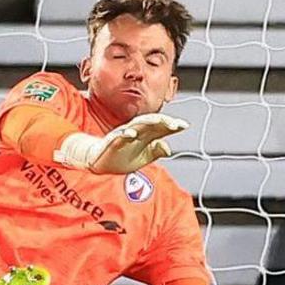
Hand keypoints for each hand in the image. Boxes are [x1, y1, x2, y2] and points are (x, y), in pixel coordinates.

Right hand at [55, 111, 185, 175]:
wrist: (101, 162)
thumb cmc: (123, 157)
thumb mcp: (144, 157)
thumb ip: (156, 151)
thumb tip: (168, 148)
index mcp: (146, 135)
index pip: (161, 128)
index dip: (172, 125)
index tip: (184, 125)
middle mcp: (136, 132)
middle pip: (151, 122)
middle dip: (163, 122)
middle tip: (174, 124)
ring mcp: (124, 135)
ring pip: (137, 125)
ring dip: (148, 122)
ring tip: (159, 122)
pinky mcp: (112, 141)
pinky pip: (119, 135)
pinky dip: (125, 133)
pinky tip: (132, 134)